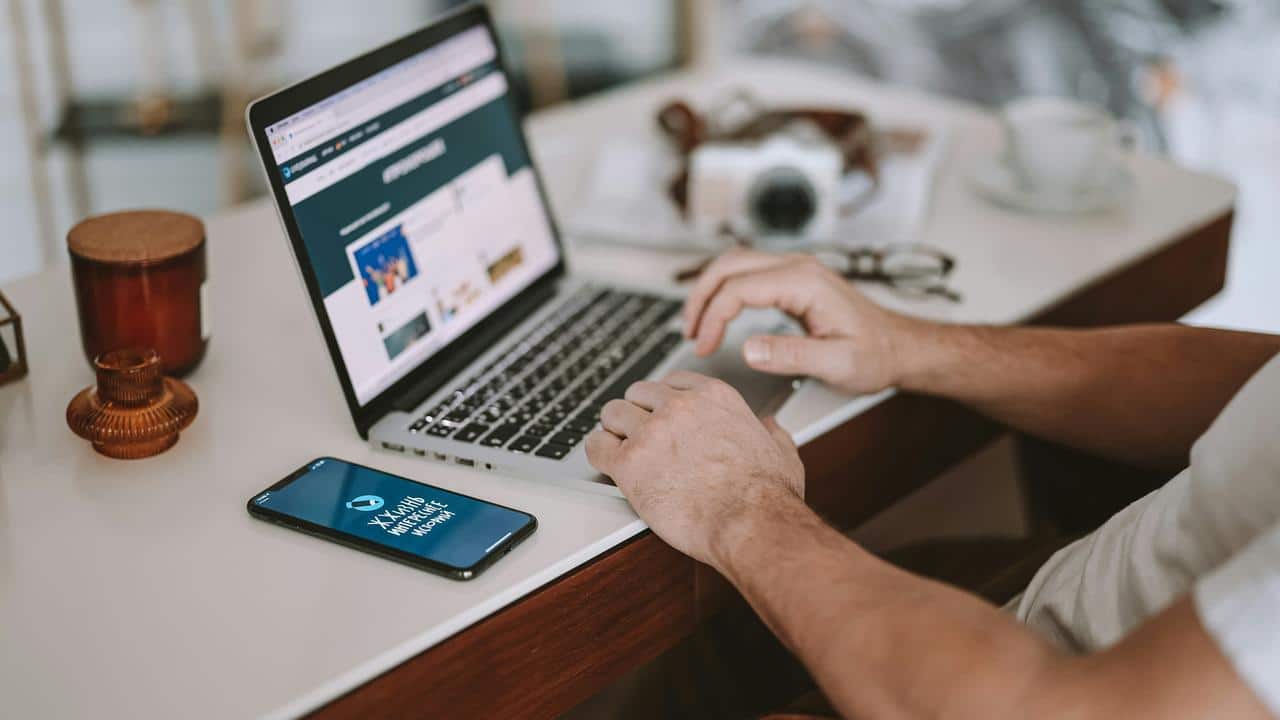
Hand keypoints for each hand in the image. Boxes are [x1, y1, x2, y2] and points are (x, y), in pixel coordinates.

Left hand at [585, 370, 804, 568]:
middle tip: (638, 434)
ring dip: (614, 431)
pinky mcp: (630, 463)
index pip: (672, 381)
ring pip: (612, 414)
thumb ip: (771, 432)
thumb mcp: (783, 451)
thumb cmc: (767, 495)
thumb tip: (769, 426)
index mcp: (714, 398)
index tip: (660, 412)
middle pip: (637, 394)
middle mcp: (679, 407)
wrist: (749, 523)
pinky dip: (597, 452)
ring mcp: (652, 433)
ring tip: (619, 447)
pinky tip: (605, 461)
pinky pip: (596, 445)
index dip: (662, 400)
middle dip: (636, 413)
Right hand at [682, 248, 923, 394]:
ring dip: (709, 289)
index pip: (739, 288)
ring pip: (735, 263)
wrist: (899, 347)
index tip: (703, 346)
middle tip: (689, 332)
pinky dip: (725, 290)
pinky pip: (748, 273)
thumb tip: (748, 349)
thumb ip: (791, 356)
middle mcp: (798, 267)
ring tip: (695, 324)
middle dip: (700, 296)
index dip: (713, 318)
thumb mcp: (837, 364)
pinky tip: (718, 313)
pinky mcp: (794, 280)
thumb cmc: (875, 354)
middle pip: (729, 264)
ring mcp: (795, 270)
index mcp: (804, 282)